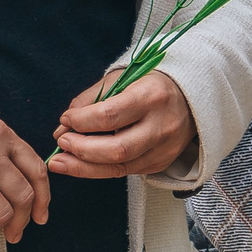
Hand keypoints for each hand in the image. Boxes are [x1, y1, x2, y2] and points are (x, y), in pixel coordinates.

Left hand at [52, 70, 197, 179]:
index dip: (82, 121)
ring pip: (119, 168)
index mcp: (152, 96)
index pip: (110, 115)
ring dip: (84, 167)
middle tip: (61, 144)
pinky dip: (99, 169)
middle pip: (116, 149)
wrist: (190, 100)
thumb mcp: (121, 79)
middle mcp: (161, 126)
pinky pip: (125, 172)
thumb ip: (90, 100)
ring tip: (61, 162)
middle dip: (82, 150)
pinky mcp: (161, 163)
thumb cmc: (149, 86)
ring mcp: (164, 149)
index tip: (66, 119)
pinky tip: (82, 164)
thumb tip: (62, 127)